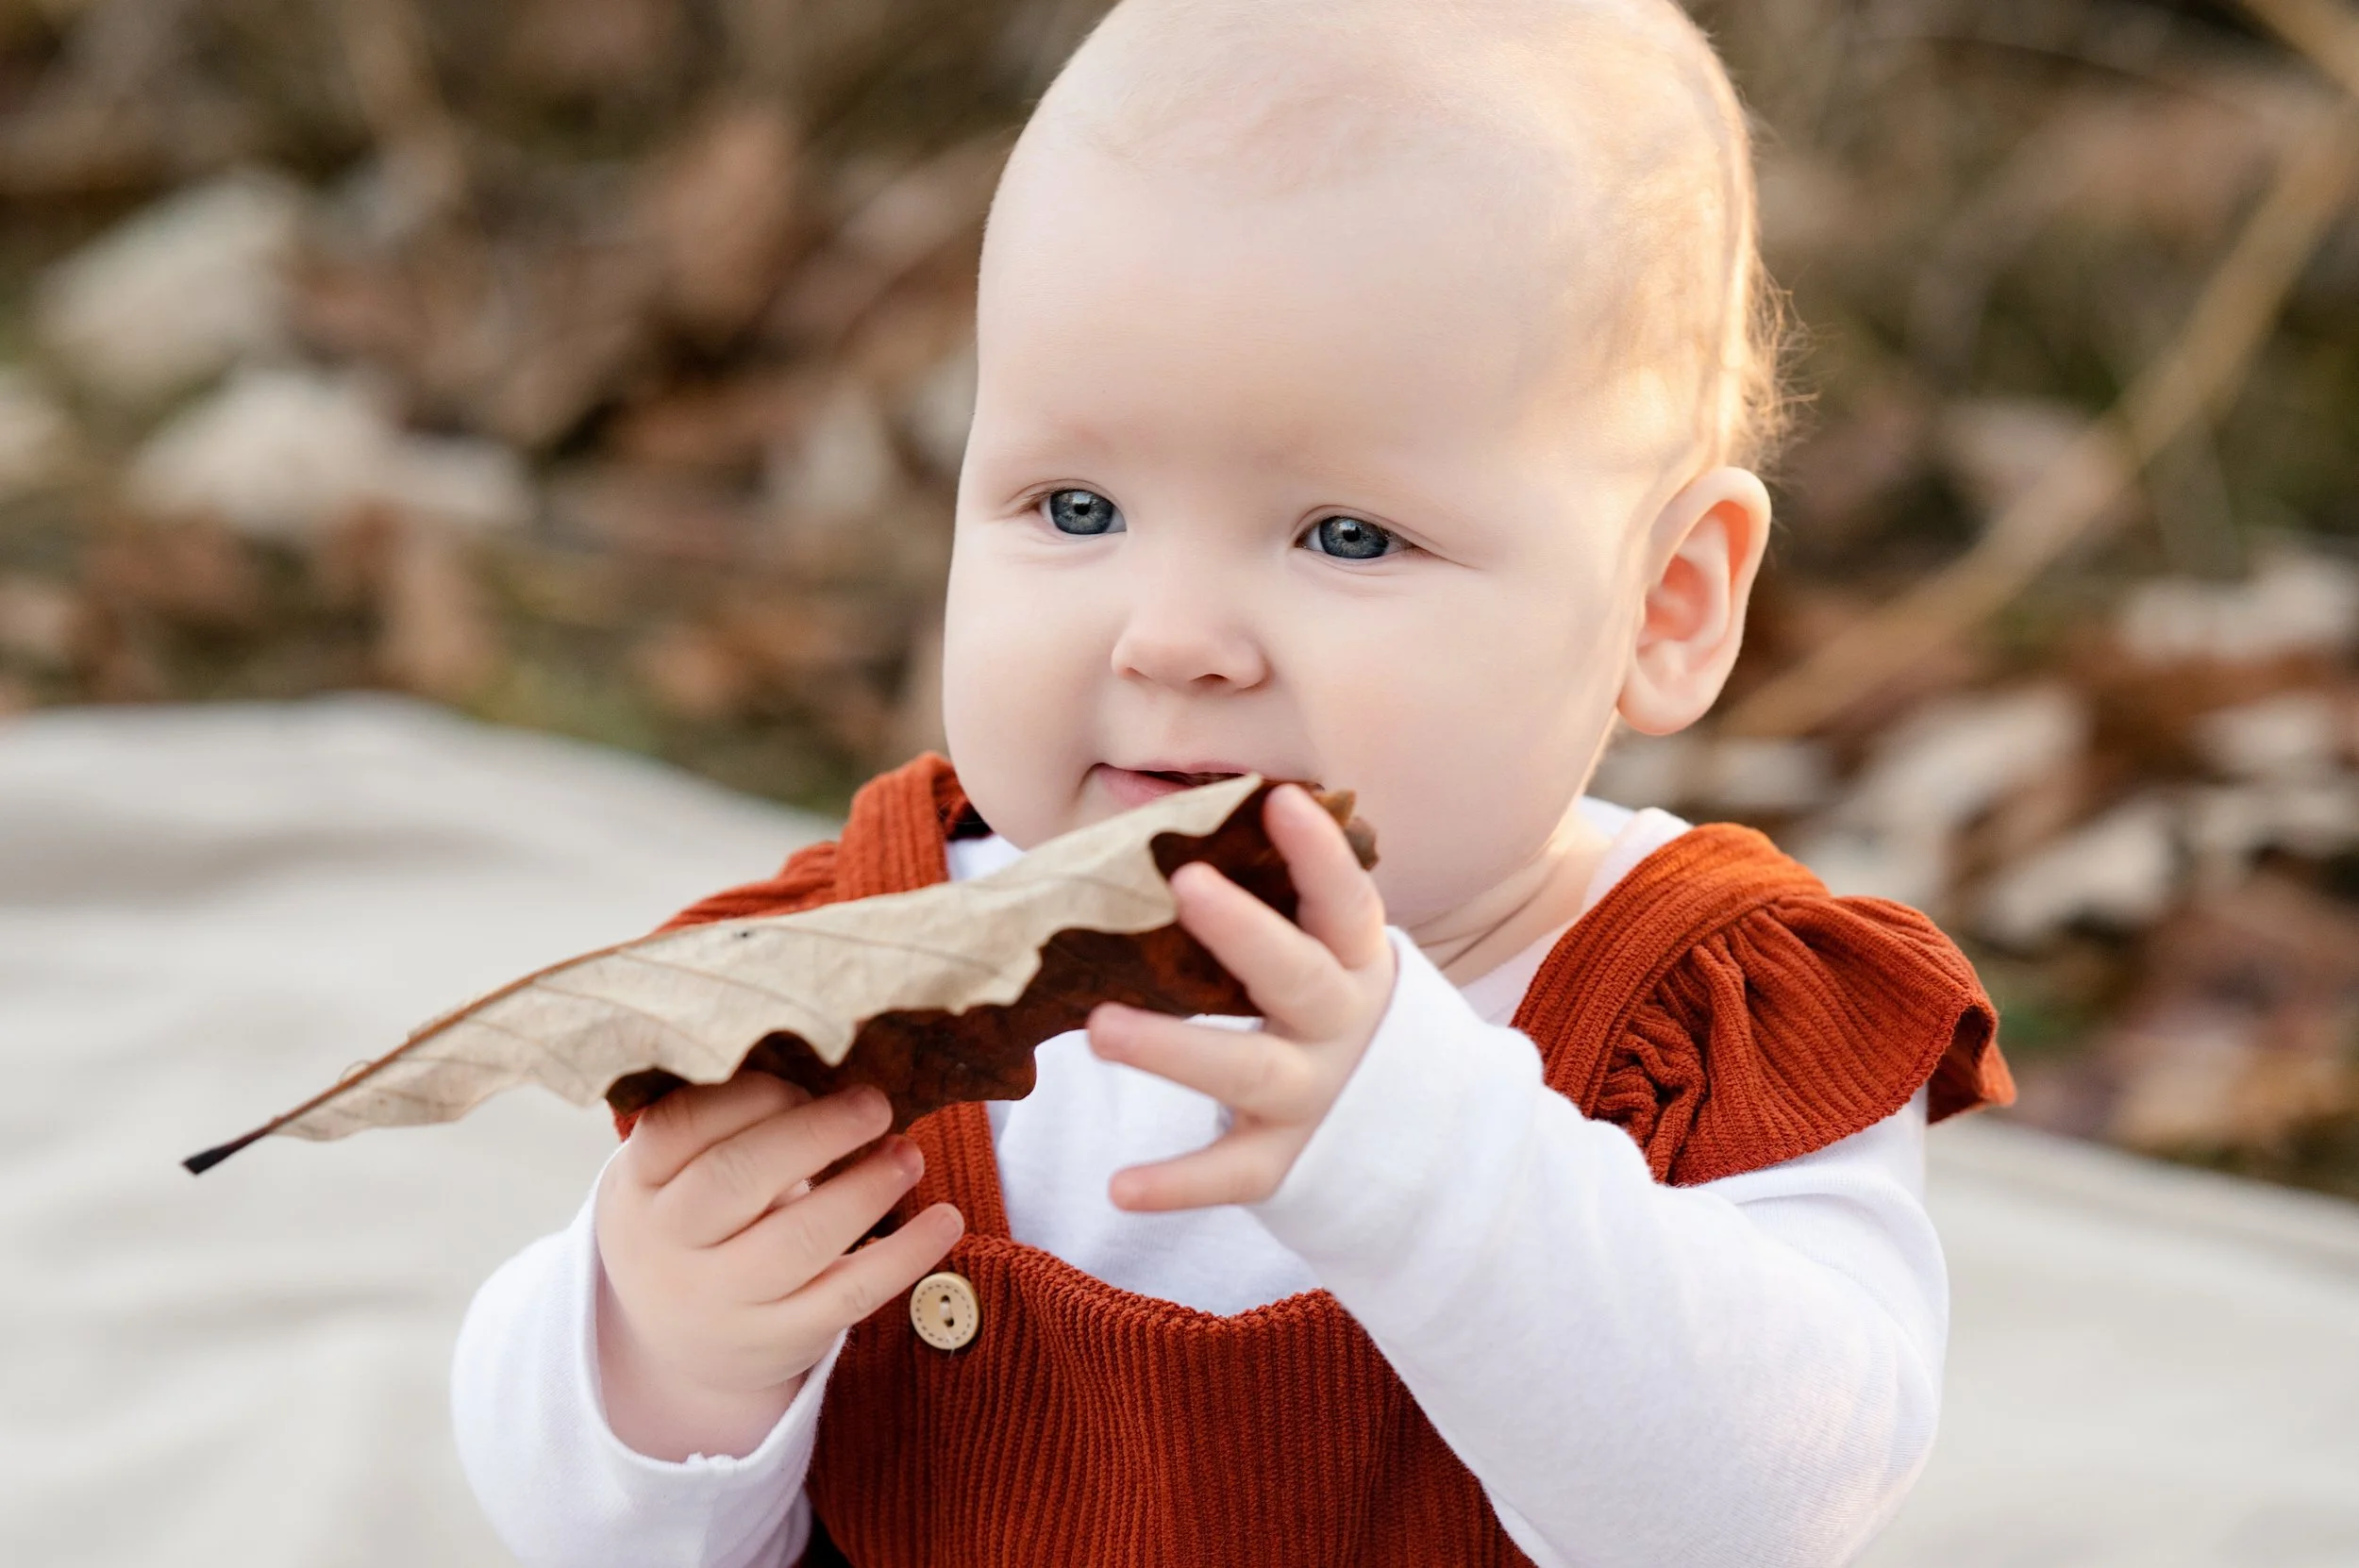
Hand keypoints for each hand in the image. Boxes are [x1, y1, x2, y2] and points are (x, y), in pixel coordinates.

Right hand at [593, 1074, 963, 1460]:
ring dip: (866, 1189)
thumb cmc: (694, 1220)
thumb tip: (827, 1053)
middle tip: (875, 1103)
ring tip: (909, 1154)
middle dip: (814, 1133)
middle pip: (735, 1179)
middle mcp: (669, 1244)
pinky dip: (906, 1255)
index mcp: (637, 1184)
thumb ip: (723, 1122)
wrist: (675, 1344)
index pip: (681, 1124)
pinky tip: (945, 1218)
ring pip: (798, 1241)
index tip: (803, 1080)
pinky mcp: (781, 1338)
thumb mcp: (673, 1172)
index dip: (750, 1093)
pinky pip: (850, 1296)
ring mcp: (723, 1299)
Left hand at [1086, 783, 1395, 1210]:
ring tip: (1099, 1026)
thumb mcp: (1319, 954)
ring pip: (1249, 1071)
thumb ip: (1260, 897)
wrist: (1409, 1136)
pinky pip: (1231, 1173)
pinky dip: (1177, 1184)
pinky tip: (1120, 1187)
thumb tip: (1137, 805)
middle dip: (1245, 932)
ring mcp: (1316, 1095)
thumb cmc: (1325, 1009)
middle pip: (1297, 977)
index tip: (1280, 799)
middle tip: (1185, 881)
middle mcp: (1340, 1025)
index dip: (1319, 854)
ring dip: (1174, 1049)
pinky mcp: (1286, 1159)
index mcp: (1354, 961)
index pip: (1345, 901)